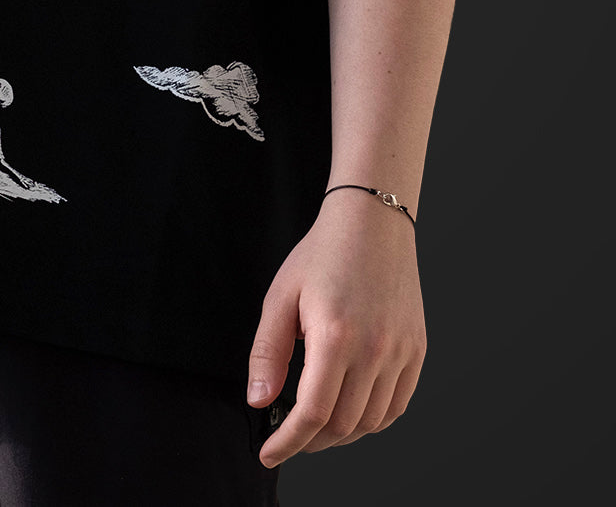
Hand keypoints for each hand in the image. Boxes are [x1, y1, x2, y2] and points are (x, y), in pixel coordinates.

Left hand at [246, 194, 425, 467]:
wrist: (372, 223)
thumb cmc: (323, 254)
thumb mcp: (281, 297)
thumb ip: (268, 353)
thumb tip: (259, 402)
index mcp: (336, 336)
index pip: (312, 414)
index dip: (288, 442)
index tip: (269, 453)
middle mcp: (375, 350)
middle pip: (342, 425)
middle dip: (310, 441)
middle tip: (288, 436)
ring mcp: (401, 352)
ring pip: (371, 422)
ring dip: (341, 435)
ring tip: (316, 425)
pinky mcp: (417, 351)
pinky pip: (396, 406)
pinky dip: (372, 420)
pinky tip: (350, 411)